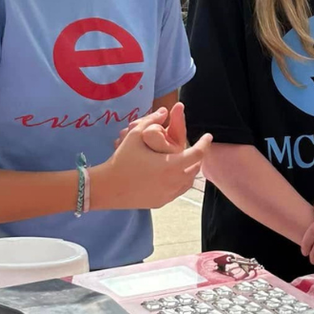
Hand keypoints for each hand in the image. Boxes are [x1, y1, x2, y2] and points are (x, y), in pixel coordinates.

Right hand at [94, 107, 211, 210]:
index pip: (197, 153)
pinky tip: (175, 174)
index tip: (208, 136)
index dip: (205, 143)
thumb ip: (152, 120)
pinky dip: (181, 181)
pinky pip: (178, 191)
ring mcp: (167, 195)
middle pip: (195, 168)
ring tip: (188, 160)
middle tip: (196, 147)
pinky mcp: (160, 203)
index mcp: (171, 165)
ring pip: (188, 182)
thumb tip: (165, 111)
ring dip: (190, 170)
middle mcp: (173, 182)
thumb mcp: (135, 135)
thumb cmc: (121, 159)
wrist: (106, 187)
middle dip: (198, 156)